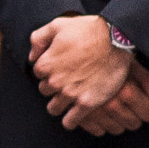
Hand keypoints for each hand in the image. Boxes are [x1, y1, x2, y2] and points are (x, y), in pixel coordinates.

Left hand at [29, 14, 148, 129]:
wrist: (116, 40)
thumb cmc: (88, 30)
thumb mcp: (58, 25)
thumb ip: (38, 39)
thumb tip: (32, 56)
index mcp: (46, 63)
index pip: (38, 74)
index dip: (48, 71)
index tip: (58, 69)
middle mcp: (55, 81)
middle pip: (45, 91)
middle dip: (53, 87)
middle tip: (66, 82)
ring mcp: (70, 94)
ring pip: (54, 108)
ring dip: (59, 105)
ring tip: (67, 101)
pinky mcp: (87, 103)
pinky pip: (70, 121)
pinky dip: (70, 121)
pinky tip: (72, 118)